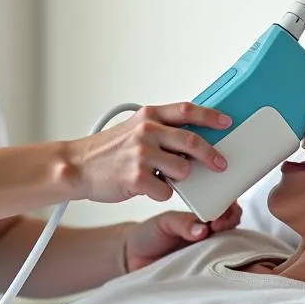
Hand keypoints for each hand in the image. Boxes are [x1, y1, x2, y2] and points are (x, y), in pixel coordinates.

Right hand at [67, 103, 230, 203]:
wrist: (77, 166)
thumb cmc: (106, 151)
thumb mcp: (133, 129)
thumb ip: (160, 130)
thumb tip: (192, 139)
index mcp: (148, 116)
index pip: (187, 110)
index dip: (211, 116)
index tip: (227, 122)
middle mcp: (146, 132)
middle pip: (192, 142)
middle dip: (212, 156)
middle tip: (220, 165)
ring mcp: (141, 155)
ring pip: (182, 170)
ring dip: (180, 178)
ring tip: (164, 177)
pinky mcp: (136, 179)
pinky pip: (165, 191)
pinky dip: (161, 193)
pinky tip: (148, 188)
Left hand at [123, 202, 241, 272]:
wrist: (134, 259)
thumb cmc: (149, 236)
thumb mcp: (163, 223)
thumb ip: (181, 223)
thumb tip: (202, 229)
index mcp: (201, 218)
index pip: (224, 208)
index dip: (228, 208)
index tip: (219, 215)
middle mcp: (209, 235)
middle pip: (233, 226)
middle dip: (231, 222)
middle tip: (218, 227)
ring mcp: (209, 254)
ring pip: (231, 248)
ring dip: (231, 244)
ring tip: (217, 244)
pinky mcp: (205, 273)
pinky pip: (221, 270)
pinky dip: (226, 266)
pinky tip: (221, 266)